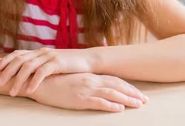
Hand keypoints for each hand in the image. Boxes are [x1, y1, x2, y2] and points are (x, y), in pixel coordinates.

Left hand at [0, 48, 93, 95]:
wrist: (87, 60)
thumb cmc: (68, 64)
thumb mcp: (51, 63)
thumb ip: (39, 66)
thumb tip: (25, 75)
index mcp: (38, 52)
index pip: (18, 54)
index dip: (5, 60)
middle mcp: (41, 52)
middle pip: (19, 60)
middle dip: (7, 72)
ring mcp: (49, 57)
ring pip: (28, 67)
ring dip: (18, 80)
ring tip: (12, 92)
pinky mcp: (58, 63)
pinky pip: (42, 72)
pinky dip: (34, 82)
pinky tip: (29, 91)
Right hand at [28, 73, 147, 111]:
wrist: (38, 81)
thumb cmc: (54, 81)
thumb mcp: (72, 79)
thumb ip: (84, 81)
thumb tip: (95, 85)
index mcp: (89, 76)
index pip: (113, 80)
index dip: (127, 86)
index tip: (138, 92)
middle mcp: (90, 80)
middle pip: (116, 86)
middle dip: (132, 93)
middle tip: (145, 100)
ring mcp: (85, 89)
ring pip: (111, 94)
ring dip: (127, 99)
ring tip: (138, 105)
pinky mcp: (79, 99)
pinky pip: (98, 102)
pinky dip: (110, 106)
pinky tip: (119, 109)